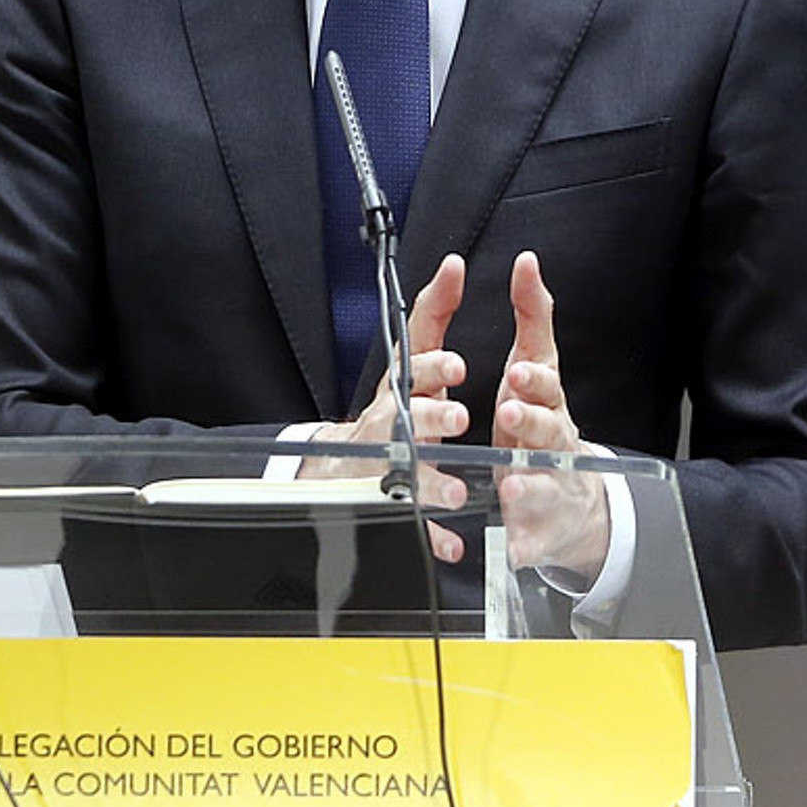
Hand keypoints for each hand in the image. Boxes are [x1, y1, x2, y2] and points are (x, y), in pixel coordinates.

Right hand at [300, 253, 473, 558]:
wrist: (346, 466)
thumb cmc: (395, 406)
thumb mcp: (410, 358)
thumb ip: (433, 313)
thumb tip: (453, 264)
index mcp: (399, 389)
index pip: (411, 369)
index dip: (432, 366)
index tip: (458, 363)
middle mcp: (389, 426)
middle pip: (406, 419)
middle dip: (432, 417)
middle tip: (459, 418)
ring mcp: (387, 468)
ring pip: (406, 473)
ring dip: (430, 482)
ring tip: (454, 490)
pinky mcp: (393, 505)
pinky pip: (412, 524)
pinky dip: (431, 535)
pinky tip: (451, 543)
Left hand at [491, 250, 612, 579]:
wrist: (573, 499)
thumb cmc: (542, 424)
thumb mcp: (538, 368)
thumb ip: (533, 317)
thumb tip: (527, 263)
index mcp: (546, 407)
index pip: (545, 388)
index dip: (533, 381)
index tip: (516, 371)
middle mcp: (552, 447)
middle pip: (548, 435)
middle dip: (531, 424)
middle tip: (511, 414)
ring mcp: (548, 489)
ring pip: (541, 487)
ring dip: (528, 486)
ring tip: (512, 487)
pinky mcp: (536, 530)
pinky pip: (528, 541)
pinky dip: (520, 546)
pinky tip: (510, 549)